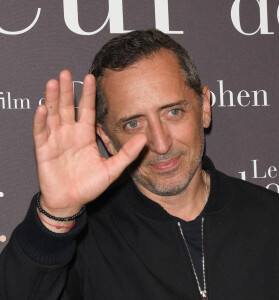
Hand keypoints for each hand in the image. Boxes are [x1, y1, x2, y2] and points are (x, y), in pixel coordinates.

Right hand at [33, 70, 145, 217]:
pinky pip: (41, 133)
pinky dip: (41, 121)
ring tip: (53, 82)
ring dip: (52, 99)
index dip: (88, 94)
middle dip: (67, 90)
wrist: (71, 201)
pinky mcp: (43, 150)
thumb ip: (127, 154)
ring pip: (53, 115)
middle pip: (68, 107)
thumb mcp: (112, 169)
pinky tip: (43, 109)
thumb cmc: (90, 185)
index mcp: (85, 136)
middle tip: (66, 72)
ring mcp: (55, 140)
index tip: (91, 77)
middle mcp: (70, 134)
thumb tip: (144, 138)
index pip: (87, 110)